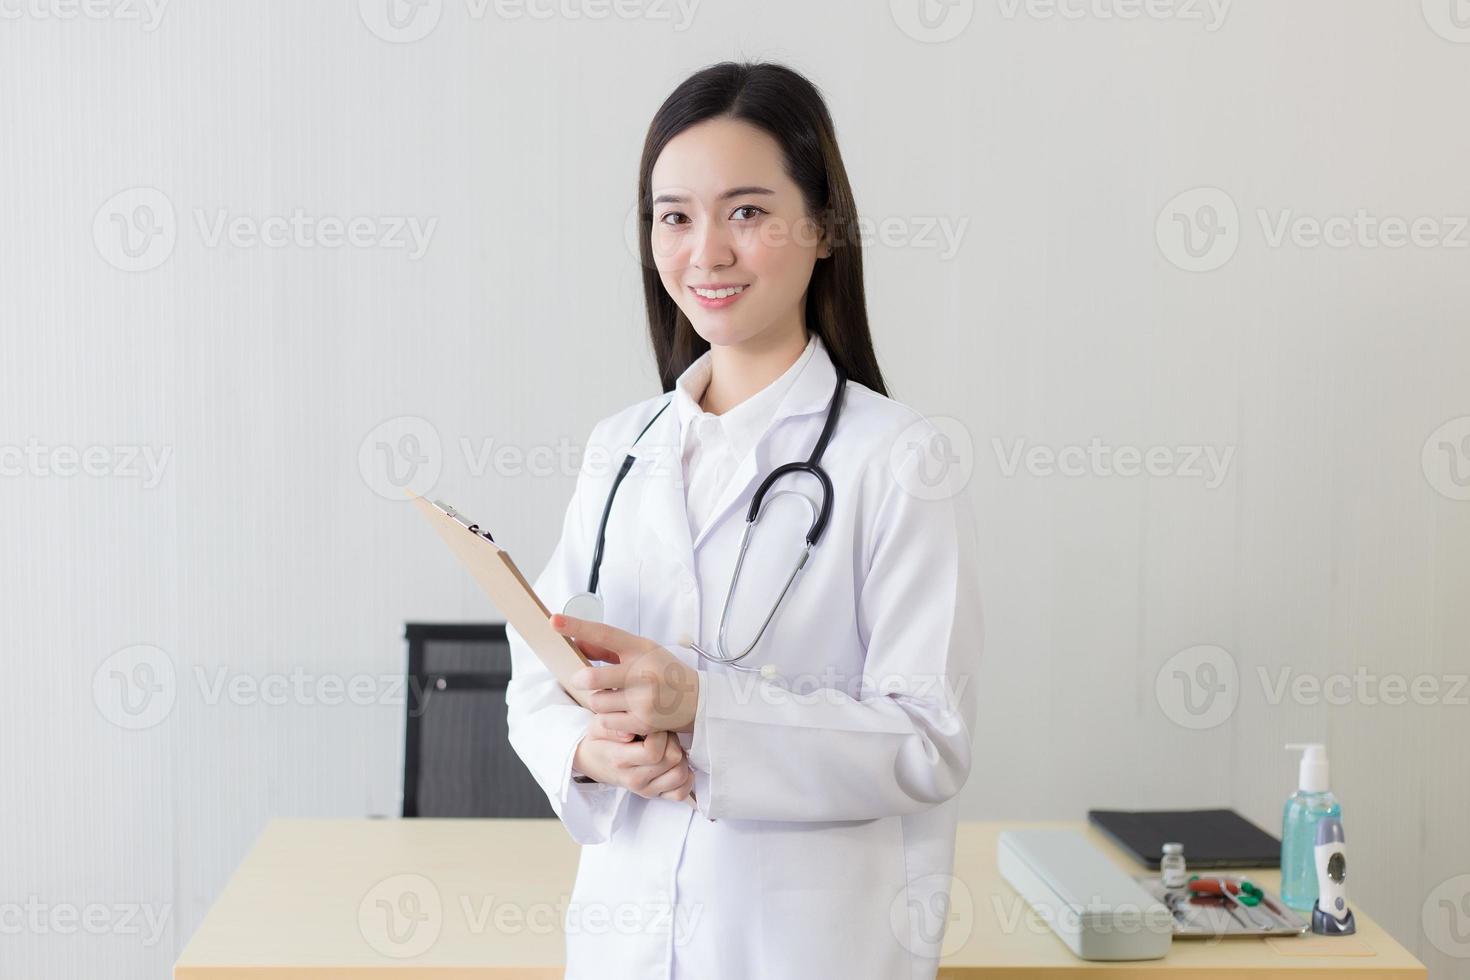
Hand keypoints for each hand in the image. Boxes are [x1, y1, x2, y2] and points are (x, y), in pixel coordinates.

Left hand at [553, 613, 699, 734]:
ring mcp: (643, 699)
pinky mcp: (643, 722)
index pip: (603, 634)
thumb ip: (608, 649)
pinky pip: (607, 721)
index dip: (577, 626)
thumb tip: (576, 641)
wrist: (697, 700)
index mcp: (640, 648)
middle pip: (592, 677)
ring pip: (596, 702)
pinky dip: (609, 717)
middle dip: (581, 680)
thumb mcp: (642, 651)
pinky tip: (623, 712)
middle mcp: (642, 673)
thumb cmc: (665, 671)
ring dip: (598, 700)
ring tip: (614, 697)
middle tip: (582, 679)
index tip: (554, 620)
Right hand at [571, 721, 694, 801]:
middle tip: (661, 734)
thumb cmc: (600, 741)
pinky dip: (685, 778)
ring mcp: (646, 790)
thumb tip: (628, 733)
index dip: (660, 734)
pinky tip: (673, 763)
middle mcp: (635, 779)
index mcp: (620, 761)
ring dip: (680, 757)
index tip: (653, 726)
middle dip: (671, 740)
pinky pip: (680, 793)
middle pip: (672, 759)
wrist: (593, 762)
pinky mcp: (656, 795)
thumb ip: (610, 727)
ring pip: (680, 774)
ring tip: (667, 747)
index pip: (653, 751)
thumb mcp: (597, 726)